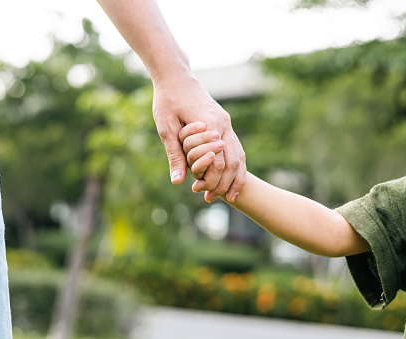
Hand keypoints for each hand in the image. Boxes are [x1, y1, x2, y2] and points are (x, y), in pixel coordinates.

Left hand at [152, 75, 245, 201]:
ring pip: (239, 154)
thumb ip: (174, 154)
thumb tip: (177, 181)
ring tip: (231, 195)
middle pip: (233, 161)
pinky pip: (235, 146)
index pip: (217, 161)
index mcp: (209, 125)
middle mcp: (223, 124)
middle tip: (217, 199)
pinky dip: (235, 164)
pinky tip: (230, 176)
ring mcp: (226, 122)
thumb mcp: (166, 128)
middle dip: (227, 183)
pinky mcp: (224, 121)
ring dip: (236, 176)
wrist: (176, 76)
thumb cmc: (168, 100)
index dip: (212, 181)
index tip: (203, 195)